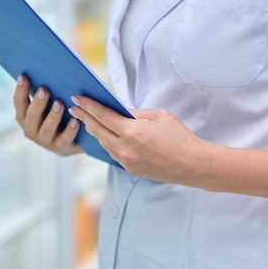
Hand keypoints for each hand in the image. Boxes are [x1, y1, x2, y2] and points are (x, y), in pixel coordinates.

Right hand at [13, 74, 82, 156]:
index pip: (19, 103)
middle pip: (31, 117)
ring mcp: (45, 140)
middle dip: (37, 103)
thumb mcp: (50, 102)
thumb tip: (53, 69)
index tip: (24, 76)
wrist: (71, 140)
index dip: (20, 91)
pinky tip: (75, 120)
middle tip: (44, 90)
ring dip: (52, 116)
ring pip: (46, 129)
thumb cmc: (58, 113)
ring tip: (60, 104)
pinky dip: (70, 130)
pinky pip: (65, 139)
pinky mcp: (60, 147)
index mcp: (24, 116)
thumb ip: (48, 90)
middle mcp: (31, 129)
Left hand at [68, 95, 209, 184]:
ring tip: (87, 120)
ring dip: (94, 131)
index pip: (103, 116)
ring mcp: (127, 162)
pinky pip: (113, 153)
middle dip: (85, 117)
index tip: (78, 98)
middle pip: (98, 130)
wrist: (193, 164)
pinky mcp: (131, 170)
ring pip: (104, 143)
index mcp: (132, 132)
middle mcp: (125, 149)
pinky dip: (107, 142)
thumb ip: (136, 113)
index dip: (89, 106)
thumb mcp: (159, 115)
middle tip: (74, 107)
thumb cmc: (179, 137)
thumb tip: (120, 111)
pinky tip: (104, 136)